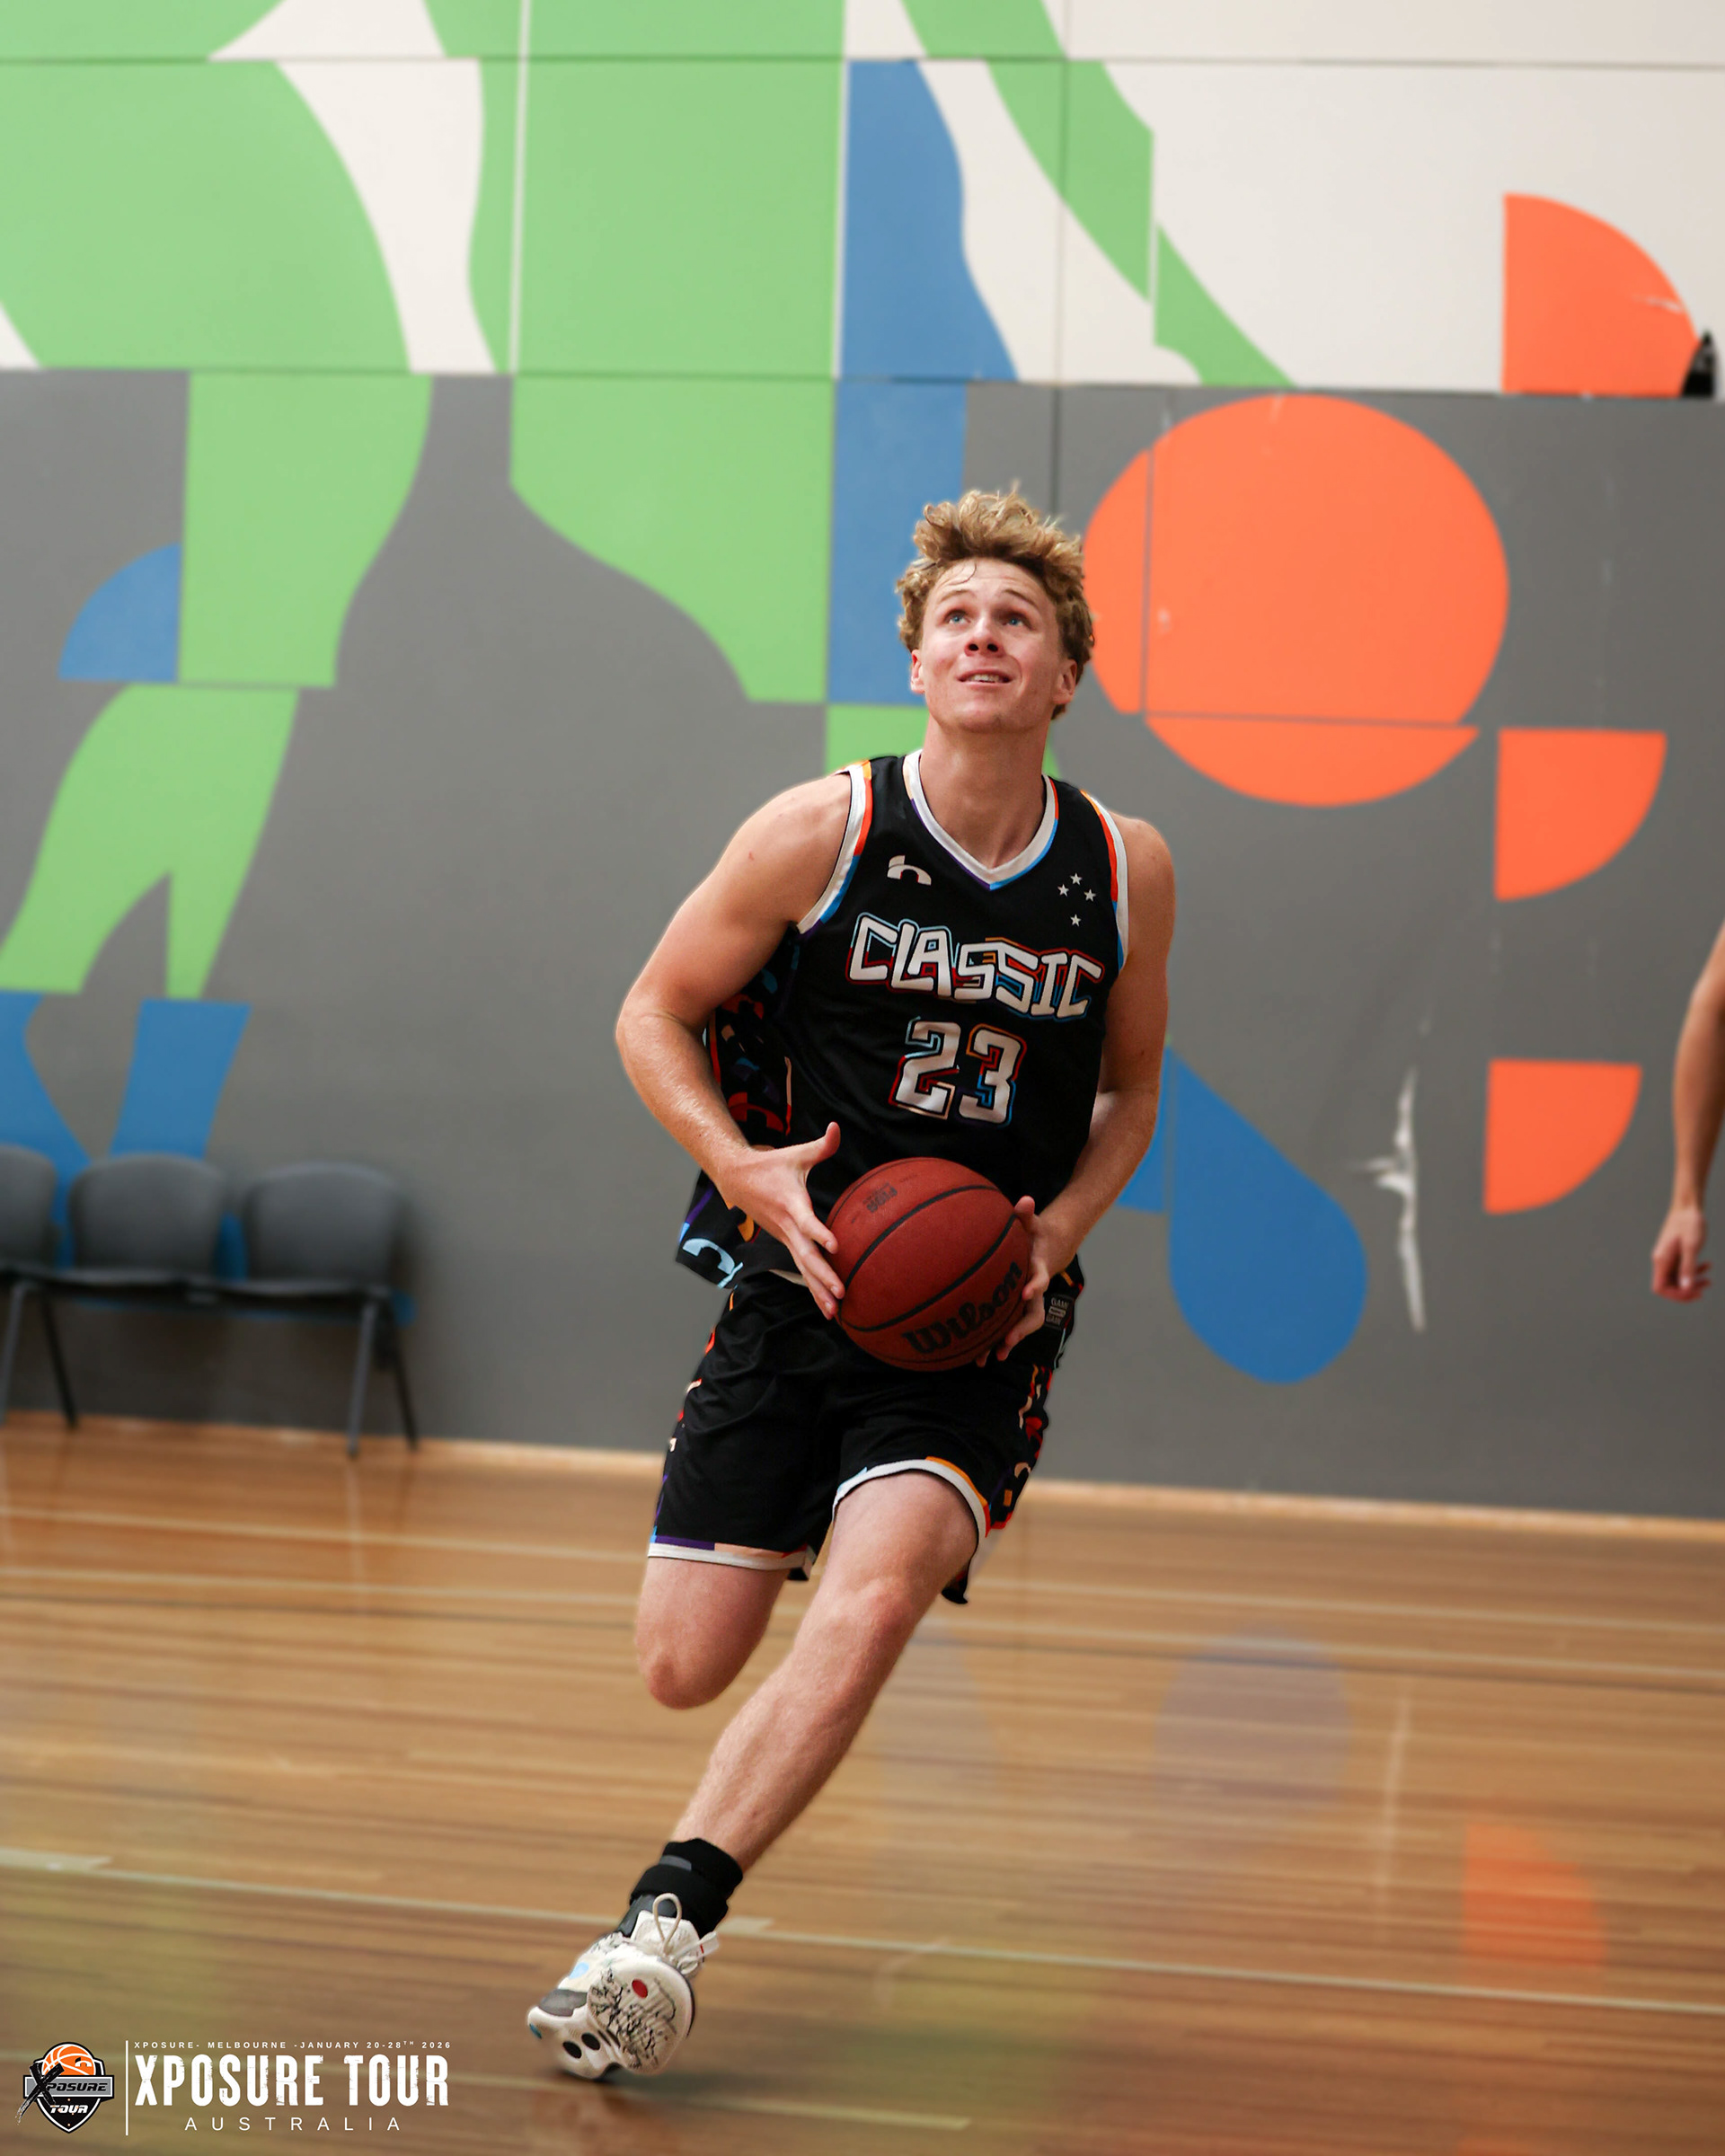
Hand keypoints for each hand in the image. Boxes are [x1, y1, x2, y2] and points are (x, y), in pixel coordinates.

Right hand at [716, 1122, 845, 1316]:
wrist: (735, 1178)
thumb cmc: (770, 1164)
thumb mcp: (796, 1153)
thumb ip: (821, 1145)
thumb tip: (837, 1128)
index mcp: (791, 1204)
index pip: (807, 1222)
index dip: (820, 1233)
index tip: (834, 1246)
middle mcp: (787, 1226)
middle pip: (805, 1256)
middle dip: (822, 1276)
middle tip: (840, 1293)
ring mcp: (784, 1237)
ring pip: (803, 1268)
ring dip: (818, 1290)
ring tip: (835, 1312)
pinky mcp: (785, 1242)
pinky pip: (801, 1268)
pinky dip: (813, 1287)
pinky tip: (827, 1305)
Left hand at [989, 1196, 1072, 1359]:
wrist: (1045, 1250)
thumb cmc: (1034, 1235)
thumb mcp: (1032, 1223)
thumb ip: (1027, 1214)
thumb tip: (1025, 1199)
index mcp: (1039, 1271)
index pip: (1040, 1280)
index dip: (1035, 1287)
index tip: (1026, 1293)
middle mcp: (1035, 1292)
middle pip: (1033, 1315)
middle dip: (1021, 1329)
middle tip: (1008, 1340)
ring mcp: (1026, 1305)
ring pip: (1020, 1328)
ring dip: (1007, 1342)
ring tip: (993, 1356)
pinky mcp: (1014, 1311)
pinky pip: (1006, 1329)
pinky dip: (994, 1343)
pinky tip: (978, 1357)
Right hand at [1652, 1202, 1709, 1301]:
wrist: (1688, 1206)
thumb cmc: (1689, 1224)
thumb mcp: (1691, 1247)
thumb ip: (1688, 1268)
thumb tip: (1686, 1289)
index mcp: (1661, 1260)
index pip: (1660, 1288)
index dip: (1675, 1295)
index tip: (1693, 1292)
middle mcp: (1661, 1260)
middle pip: (1668, 1286)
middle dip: (1686, 1290)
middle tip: (1704, 1287)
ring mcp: (1668, 1257)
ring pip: (1676, 1279)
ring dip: (1692, 1282)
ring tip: (1709, 1280)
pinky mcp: (1674, 1254)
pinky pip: (1681, 1270)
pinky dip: (1694, 1271)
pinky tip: (1707, 1266)